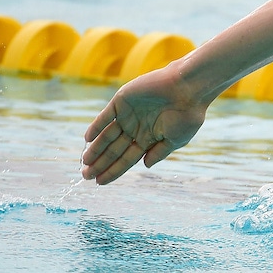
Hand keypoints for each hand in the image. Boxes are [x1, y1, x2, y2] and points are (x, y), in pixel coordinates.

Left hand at [81, 67, 207, 183]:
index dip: (114, 170)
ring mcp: (128, 115)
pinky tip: (87, 139)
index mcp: (149, 139)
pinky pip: (105, 116)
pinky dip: (96, 127)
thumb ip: (159, 152)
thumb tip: (145, 166)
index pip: (127, 158)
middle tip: (86, 176)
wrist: (188, 89)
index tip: (100, 182)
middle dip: (100, 163)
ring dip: (95, 148)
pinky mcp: (122, 101)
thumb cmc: (187, 115)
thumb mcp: (175, 140)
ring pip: (107, 135)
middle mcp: (136, 128)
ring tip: (84, 163)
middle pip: (114, 150)